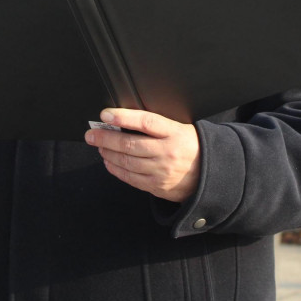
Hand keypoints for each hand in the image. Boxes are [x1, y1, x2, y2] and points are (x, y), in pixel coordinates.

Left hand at [85, 108, 200, 202]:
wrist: (209, 173)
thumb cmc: (189, 145)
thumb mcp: (178, 128)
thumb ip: (154, 125)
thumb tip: (122, 120)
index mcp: (174, 132)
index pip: (146, 122)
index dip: (124, 117)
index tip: (106, 114)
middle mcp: (167, 152)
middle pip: (130, 144)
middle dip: (106, 138)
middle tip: (91, 134)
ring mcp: (162, 171)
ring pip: (127, 162)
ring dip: (108, 153)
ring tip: (98, 146)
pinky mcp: (157, 186)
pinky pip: (131, 178)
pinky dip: (116, 169)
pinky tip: (108, 161)